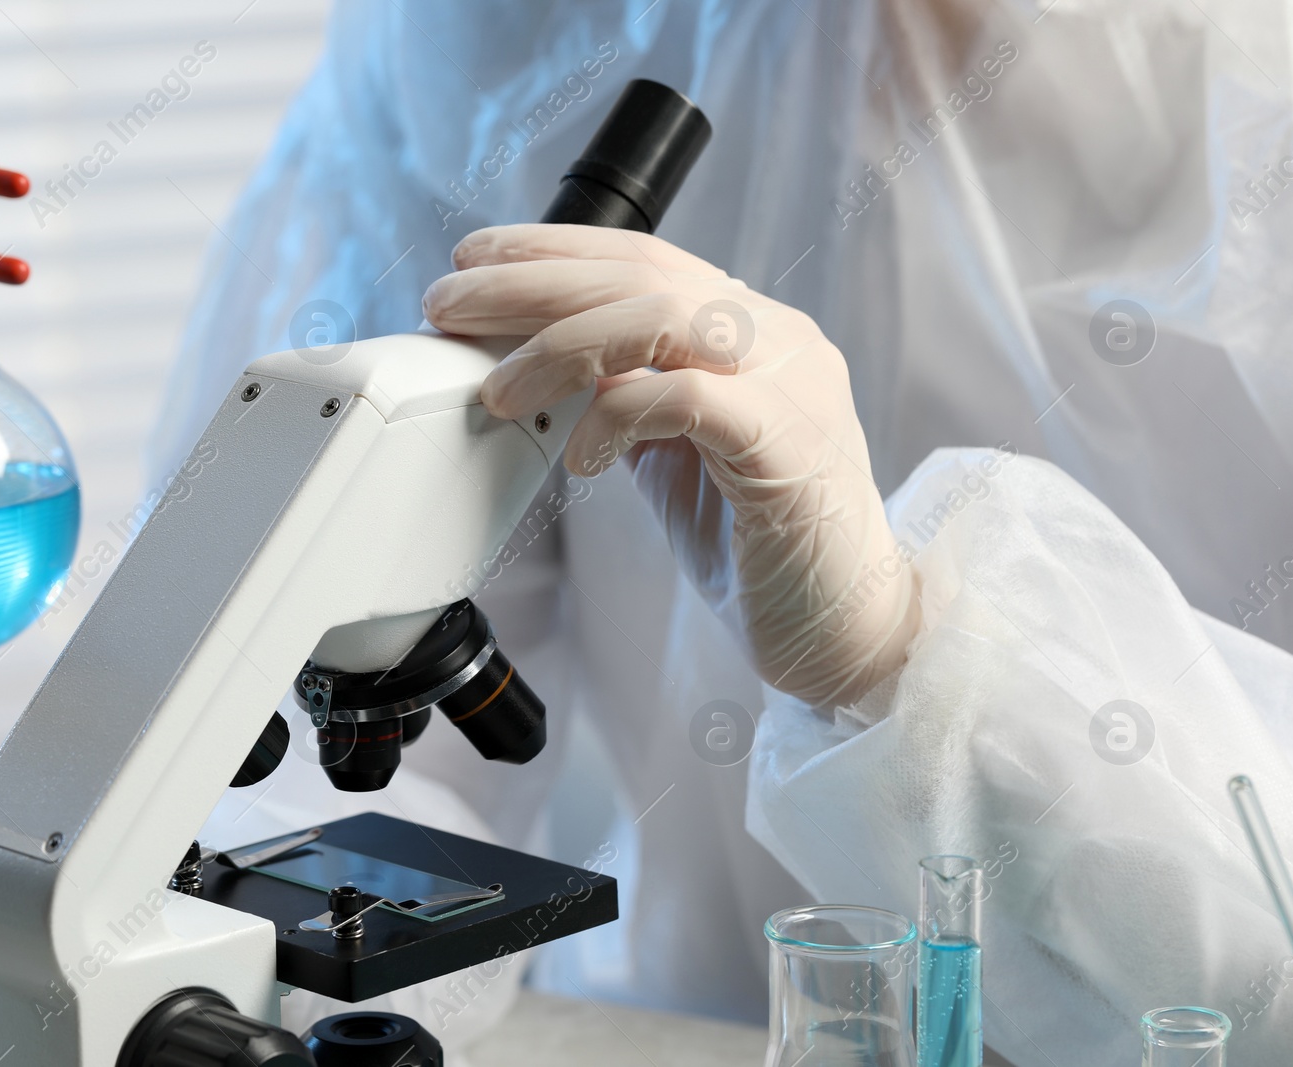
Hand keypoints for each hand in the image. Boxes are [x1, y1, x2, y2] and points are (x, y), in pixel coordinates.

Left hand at [423, 224, 920, 706]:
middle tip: (447, 305)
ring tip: (496, 388)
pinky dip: (618, 416)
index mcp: (751, 331)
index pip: (644, 256)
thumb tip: (540, 363)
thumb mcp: (675, 453)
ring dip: (559, 344)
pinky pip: (688, 397)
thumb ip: (628, 397)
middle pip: (642, 272)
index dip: (552, 250)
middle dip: (531, 282)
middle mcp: (777, 339)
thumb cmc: (757, 543)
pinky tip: (579, 455)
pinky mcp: (787, 445)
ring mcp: (790, 385)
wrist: (845, 628)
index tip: (473, 261)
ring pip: (662, 315)